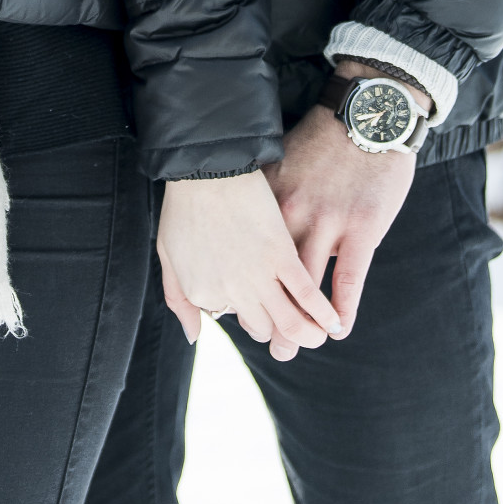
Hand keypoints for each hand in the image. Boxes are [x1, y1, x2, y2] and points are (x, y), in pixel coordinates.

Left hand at [156, 171, 345, 362]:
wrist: (205, 166)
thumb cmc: (185, 203)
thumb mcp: (167, 253)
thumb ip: (178, 300)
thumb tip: (194, 336)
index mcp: (201, 293)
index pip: (229, 316)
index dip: (240, 305)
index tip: (248, 291)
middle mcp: (231, 293)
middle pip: (261, 327)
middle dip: (273, 328)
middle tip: (286, 321)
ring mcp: (259, 277)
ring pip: (290, 324)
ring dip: (308, 337)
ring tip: (320, 337)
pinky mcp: (283, 256)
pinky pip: (308, 295)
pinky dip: (324, 314)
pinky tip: (334, 322)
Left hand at [266, 77, 421, 337]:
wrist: (367, 114)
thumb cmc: (321, 139)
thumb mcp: (278, 160)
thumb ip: (263, 197)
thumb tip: (243, 228)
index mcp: (268, 199)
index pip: (248, 254)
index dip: (243, 283)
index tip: (239, 309)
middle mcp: (292, 214)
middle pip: (272, 279)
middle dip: (267, 316)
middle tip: (267, 345)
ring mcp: (328, 224)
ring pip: (306, 289)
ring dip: (301, 325)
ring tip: (296, 348)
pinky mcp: (362, 230)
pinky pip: (349, 281)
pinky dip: (341, 310)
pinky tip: (337, 329)